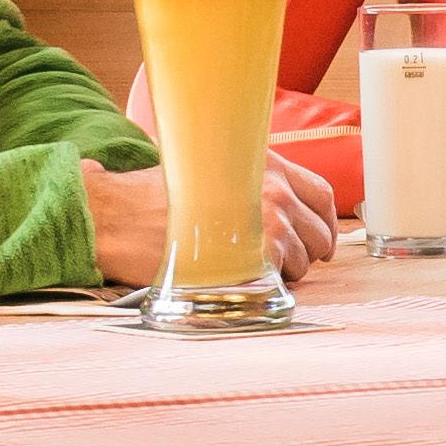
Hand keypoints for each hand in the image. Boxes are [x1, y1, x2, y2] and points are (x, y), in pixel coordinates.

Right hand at [85, 155, 339, 284]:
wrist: (121, 217)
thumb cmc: (153, 198)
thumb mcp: (208, 172)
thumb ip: (247, 183)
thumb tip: (275, 204)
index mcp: (265, 162)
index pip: (320, 193)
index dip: (324, 221)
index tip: (320, 238)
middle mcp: (275, 188)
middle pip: (319, 229)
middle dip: (309, 250)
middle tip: (288, 262)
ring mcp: (271, 222)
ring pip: (305, 258)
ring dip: (288, 269)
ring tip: (253, 269)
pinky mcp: (259, 254)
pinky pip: (285, 277)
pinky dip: (270, 283)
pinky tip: (244, 277)